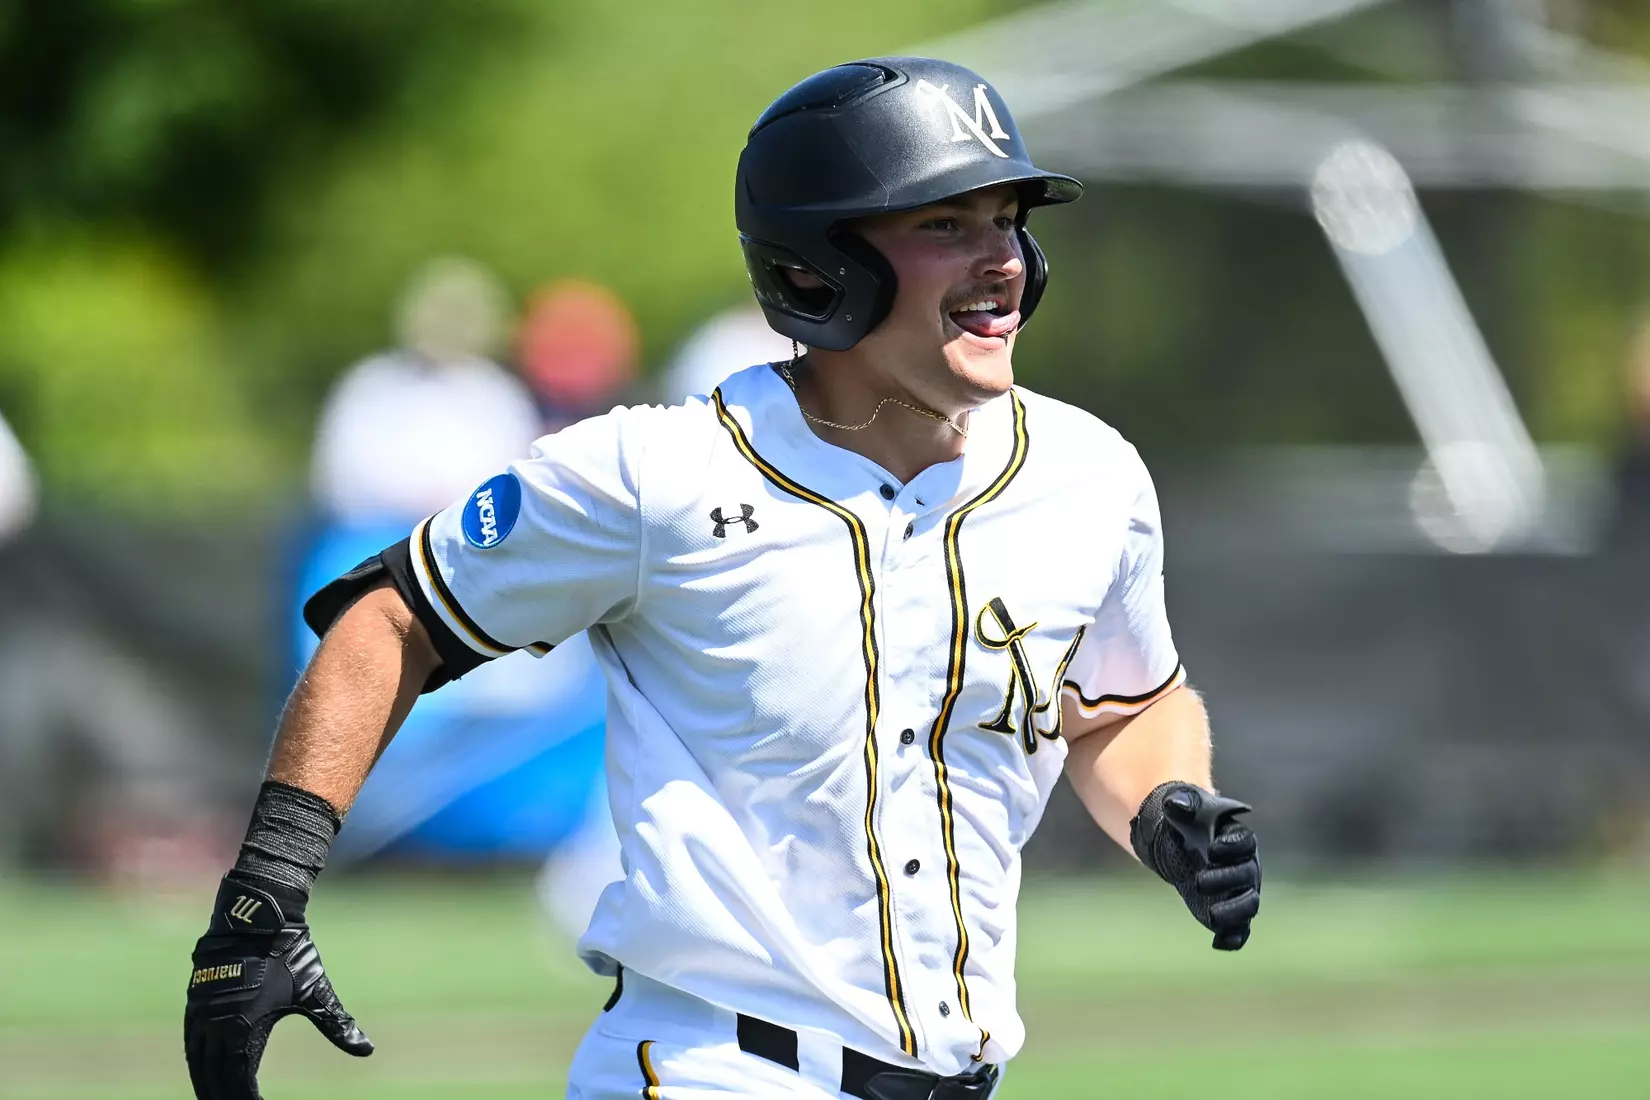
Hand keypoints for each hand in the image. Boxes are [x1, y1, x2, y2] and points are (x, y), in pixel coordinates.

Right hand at [184, 876, 371, 1098]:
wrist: (258, 916)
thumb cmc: (290, 954)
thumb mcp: (315, 992)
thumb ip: (337, 1025)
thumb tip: (367, 1050)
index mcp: (243, 1029)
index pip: (239, 1082)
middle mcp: (216, 1026)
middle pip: (214, 1079)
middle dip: (225, 1098)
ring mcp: (200, 1014)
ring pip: (198, 1064)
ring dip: (207, 1085)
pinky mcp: (194, 1001)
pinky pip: (191, 1043)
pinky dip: (198, 1063)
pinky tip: (207, 1071)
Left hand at [1130, 783, 1260, 950]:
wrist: (1182, 843)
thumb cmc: (1188, 822)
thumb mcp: (1184, 807)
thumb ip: (1182, 803)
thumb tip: (1173, 804)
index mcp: (1237, 838)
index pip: (1244, 842)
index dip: (1232, 846)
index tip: (1212, 848)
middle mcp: (1245, 866)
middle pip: (1246, 875)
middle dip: (1227, 879)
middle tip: (1198, 881)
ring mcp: (1239, 890)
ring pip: (1248, 904)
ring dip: (1234, 911)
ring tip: (1213, 916)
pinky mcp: (1228, 910)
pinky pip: (1239, 928)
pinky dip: (1233, 937)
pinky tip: (1219, 944)